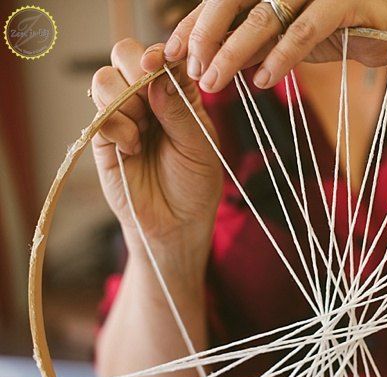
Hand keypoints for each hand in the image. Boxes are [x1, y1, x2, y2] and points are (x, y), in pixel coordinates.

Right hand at [90, 38, 222, 256]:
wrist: (176, 223)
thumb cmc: (196, 184)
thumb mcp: (200, 146)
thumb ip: (180, 111)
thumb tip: (157, 76)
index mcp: (180, 94)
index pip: (164, 56)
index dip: (159, 53)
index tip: (158, 64)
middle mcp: (149, 98)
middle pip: (126, 54)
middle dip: (135, 70)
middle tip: (150, 101)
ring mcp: (124, 115)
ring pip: (105, 79)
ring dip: (124, 101)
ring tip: (142, 135)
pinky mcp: (103, 136)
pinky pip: (98, 113)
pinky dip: (115, 126)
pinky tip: (132, 149)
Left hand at [162, 0, 386, 92]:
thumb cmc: (335, 32)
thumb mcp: (285, 40)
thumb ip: (250, 44)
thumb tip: (203, 61)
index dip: (193, 25)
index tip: (170, 56)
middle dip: (206, 34)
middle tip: (190, 70)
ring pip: (264, 15)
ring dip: (236, 51)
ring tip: (215, 82)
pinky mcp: (345, 1)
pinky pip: (305, 30)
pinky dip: (281, 57)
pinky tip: (262, 82)